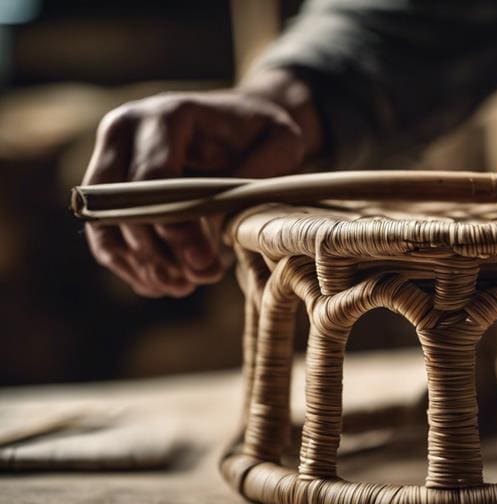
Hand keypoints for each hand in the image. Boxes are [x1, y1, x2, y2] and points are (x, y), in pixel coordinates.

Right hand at [83, 69, 319, 296]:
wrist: (242, 123)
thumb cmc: (263, 133)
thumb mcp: (283, 141)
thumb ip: (262, 172)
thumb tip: (223, 216)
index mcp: (165, 116)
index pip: (152, 180)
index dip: (176, 230)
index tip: (206, 265)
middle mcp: (124, 131)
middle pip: (118, 206)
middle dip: (157, 253)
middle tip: (199, 280)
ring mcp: (109, 158)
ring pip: (105, 225)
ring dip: (140, 265)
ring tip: (184, 287)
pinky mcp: (108, 186)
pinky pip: (105, 234)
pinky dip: (132, 264)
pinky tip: (167, 283)